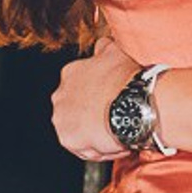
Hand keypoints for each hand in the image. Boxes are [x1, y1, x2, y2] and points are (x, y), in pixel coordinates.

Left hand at [52, 36, 139, 159]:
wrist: (132, 105)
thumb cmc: (126, 79)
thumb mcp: (115, 52)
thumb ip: (104, 48)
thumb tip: (102, 44)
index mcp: (70, 73)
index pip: (80, 88)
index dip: (97, 96)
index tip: (110, 100)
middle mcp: (59, 95)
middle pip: (76, 110)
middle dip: (92, 115)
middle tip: (114, 117)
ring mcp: (61, 118)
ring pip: (79, 130)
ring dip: (95, 132)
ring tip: (117, 130)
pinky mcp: (67, 139)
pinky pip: (84, 148)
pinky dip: (98, 148)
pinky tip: (114, 141)